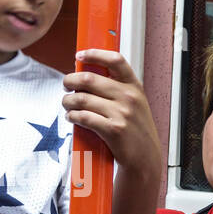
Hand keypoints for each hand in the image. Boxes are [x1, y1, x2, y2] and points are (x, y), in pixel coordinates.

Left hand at [63, 49, 161, 176]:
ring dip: (68, 101)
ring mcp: (122, 114)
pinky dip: (72, 116)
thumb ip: (118, 90)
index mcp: (135, 87)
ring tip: (67, 105)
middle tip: (66, 85)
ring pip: (82, 99)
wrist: (146, 159)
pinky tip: (72, 117)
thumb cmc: (137, 132)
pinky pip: (83, 117)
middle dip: (70, 80)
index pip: (115, 60)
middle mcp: (129, 98)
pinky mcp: (113, 130)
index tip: (80, 55)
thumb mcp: (136, 105)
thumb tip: (87, 76)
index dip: (95, 54)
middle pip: (89, 79)